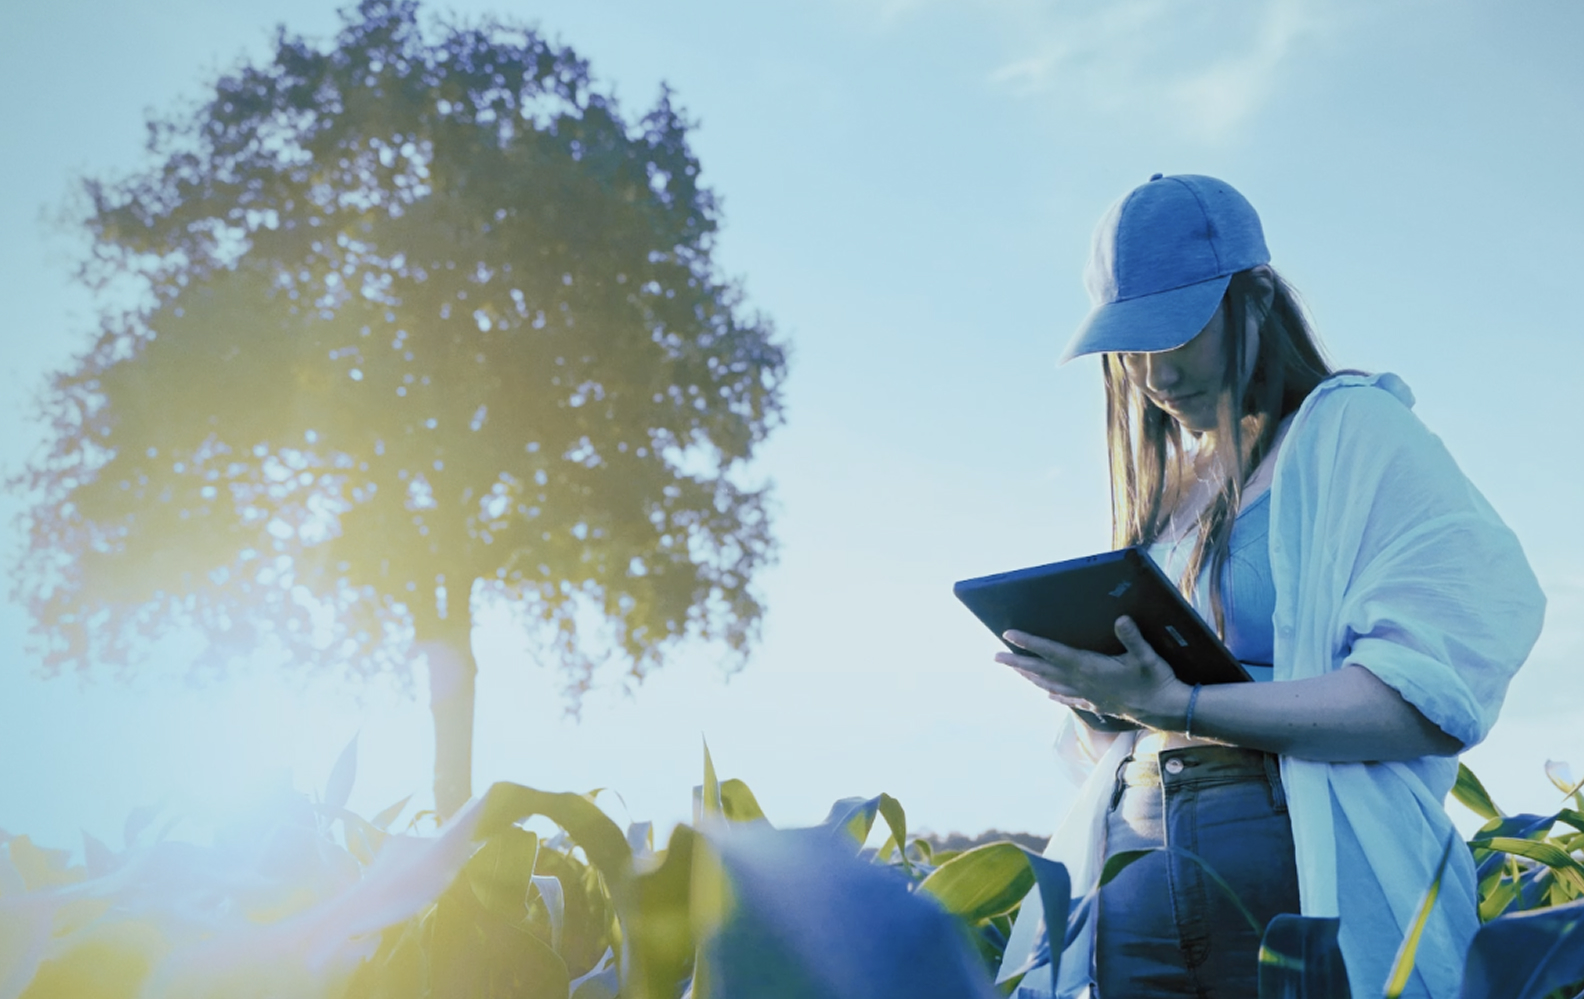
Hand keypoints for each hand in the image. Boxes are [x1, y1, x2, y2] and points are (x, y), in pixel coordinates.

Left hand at [994, 616, 1192, 730]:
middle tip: (995, 657)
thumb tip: (1121, 619)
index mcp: (1089, 667)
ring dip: (1031, 677)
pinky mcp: (1097, 703)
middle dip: (1018, 662)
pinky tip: (1048, 695)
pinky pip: (1069, 698)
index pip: (1052, 652)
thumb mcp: (1147, 656)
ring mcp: (1088, 695)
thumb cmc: (1157, 681)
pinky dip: (1055, 695)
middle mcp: (1082, 682)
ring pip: (1051, 685)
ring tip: (1015, 671)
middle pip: (1043, 671)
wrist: (1167, 711)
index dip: (1030, 643)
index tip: (1008, 635)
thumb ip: (1132, 638)